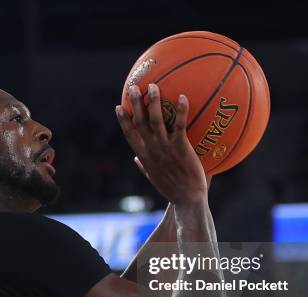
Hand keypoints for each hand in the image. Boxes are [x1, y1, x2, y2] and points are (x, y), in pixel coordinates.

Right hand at [116, 84, 207, 204]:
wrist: (187, 199)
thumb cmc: (172, 190)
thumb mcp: (153, 178)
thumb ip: (143, 167)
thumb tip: (135, 159)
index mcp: (144, 157)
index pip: (130, 135)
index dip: (123, 120)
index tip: (119, 107)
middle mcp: (152, 150)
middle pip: (140, 123)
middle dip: (135, 104)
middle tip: (134, 88)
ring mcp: (166, 148)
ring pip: (156, 121)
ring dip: (153, 102)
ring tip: (153, 86)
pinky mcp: (181, 148)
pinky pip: (180, 126)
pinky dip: (180, 111)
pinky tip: (182, 97)